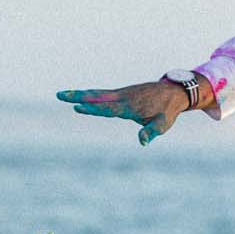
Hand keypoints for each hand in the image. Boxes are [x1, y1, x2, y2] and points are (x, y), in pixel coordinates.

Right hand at [57, 81, 193, 146]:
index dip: (92, 109)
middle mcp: (122, 97)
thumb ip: (151, 132)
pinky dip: (90, 94)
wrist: (174, 91)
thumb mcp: (163, 124)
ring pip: (97, 94)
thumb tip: (142, 142)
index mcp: (129, 106)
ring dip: (80, 94)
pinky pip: (103, 94)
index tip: (77, 107)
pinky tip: (82, 96)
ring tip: (63, 94)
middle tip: (60, 95)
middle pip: (96, 97)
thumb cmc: (168, 111)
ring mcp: (121, 93)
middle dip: (77, 96)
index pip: (107, 109)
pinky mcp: (123, 93)